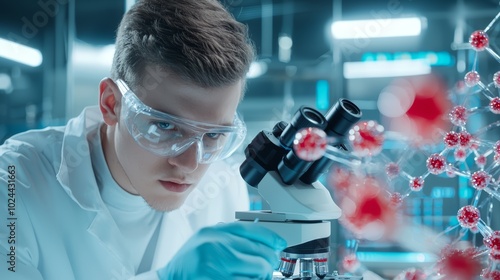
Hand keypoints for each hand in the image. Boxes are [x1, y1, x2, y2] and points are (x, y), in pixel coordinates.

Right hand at [157, 222, 286, 279]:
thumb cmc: (188, 263)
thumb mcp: (206, 241)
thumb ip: (229, 237)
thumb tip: (261, 241)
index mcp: (214, 232)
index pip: (251, 230)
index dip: (270, 238)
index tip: (279, 244)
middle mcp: (215, 245)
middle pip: (259, 251)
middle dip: (269, 260)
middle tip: (269, 265)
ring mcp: (216, 264)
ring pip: (258, 269)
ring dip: (263, 274)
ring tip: (260, 275)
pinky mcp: (216, 279)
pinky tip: (249, 279)